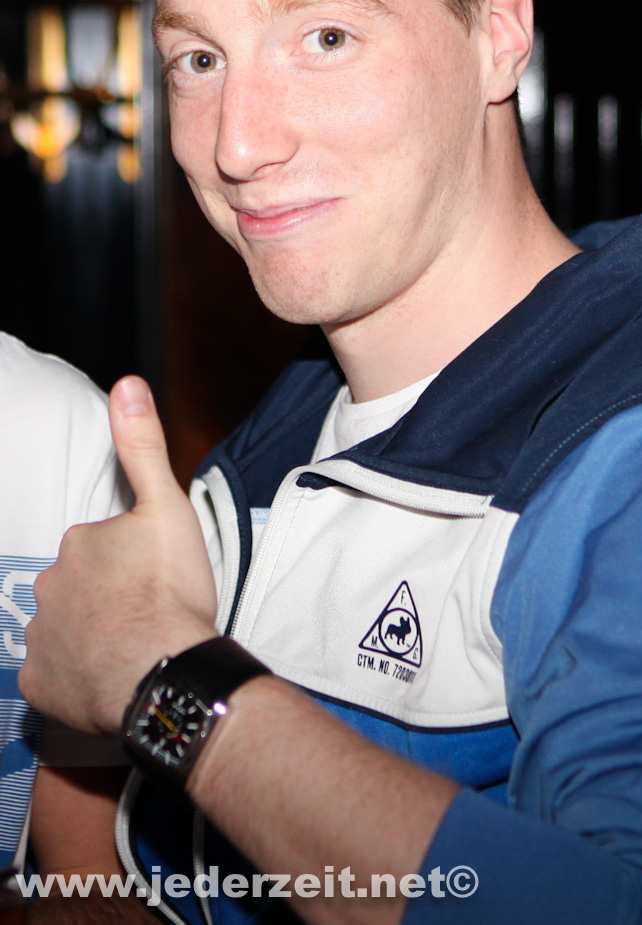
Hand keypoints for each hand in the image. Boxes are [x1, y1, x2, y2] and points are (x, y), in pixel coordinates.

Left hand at [20, 377, 217, 735]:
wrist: (167, 673)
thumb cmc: (171, 592)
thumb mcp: (168, 507)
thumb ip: (143, 448)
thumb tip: (128, 385)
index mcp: (79, 544)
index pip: (98, 546)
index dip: (129, 560)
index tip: (154, 576)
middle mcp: (48, 588)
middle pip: (78, 586)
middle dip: (105, 596)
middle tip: (146, 611)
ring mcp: (40, 639)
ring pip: (64, 629)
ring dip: (90, 635)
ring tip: (132, 645)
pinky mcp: (40, 685)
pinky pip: (54, 675)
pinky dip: (75, 676)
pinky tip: (108, 675)